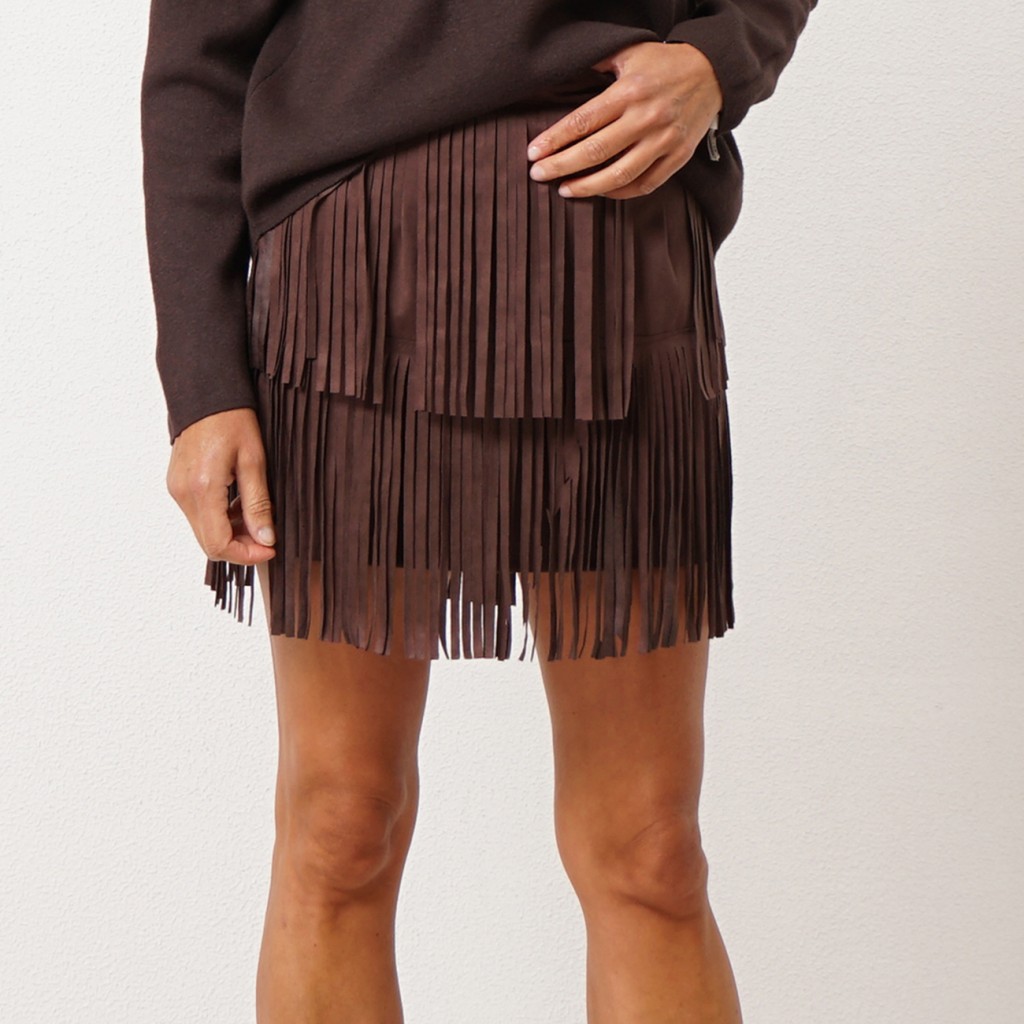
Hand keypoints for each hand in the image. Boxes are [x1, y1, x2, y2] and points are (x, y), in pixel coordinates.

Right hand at [166, 407, 276, 566]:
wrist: (206, 394)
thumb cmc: (232, 420)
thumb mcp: (254, 462)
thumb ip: (258, 504)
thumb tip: (265, 538)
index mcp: (203, 489)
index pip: (218, 544)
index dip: (246, 554)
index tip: (270, 549)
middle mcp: (183, 495)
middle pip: (209, 544)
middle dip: (240, 546)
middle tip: (266, 536)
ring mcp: (176, 490)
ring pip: (204, 531)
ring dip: (231, 532)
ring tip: (255, 514)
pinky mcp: (177, 485)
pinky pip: (198, 516)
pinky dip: (220, 519)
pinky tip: (238, 503)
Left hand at [526, 41, 723, 199]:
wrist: (715, 72)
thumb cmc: (666, 63)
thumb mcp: (631, 52)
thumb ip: (598, 63)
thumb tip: (565, 69)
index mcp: (630, 92)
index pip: (583, 122)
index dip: (555, 141)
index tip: (533, 153)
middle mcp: (646, 118)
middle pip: (595, 151)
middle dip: (561, 167)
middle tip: (538, 175)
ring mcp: (663, 140)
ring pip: (619, 175)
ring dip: (588, 187)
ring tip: (565, 190)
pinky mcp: (678, 157)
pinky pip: (644, 184)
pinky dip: (620, 193)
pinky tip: (601, 192)